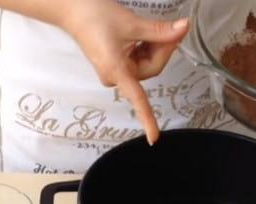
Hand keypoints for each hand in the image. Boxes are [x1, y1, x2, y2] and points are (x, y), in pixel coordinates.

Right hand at [61, 0, 188, 143]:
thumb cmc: (94, 16)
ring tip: (143, 28)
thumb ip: (160, 31)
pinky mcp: (116, 64)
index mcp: (116, 71)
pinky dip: (145, 47)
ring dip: (153, 46)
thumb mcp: (131, 23)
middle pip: (150, 70)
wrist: (72, 8)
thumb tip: (183, 29)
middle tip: (169, 29)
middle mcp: (115, 76)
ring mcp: (115, 71)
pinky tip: (138, 34)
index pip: (137, 99)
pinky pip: (138, 60)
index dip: (147, 119)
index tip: (154, 138)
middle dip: (161, 49)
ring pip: (146, 64)